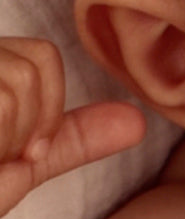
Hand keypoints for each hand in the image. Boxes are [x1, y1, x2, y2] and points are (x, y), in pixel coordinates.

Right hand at [0, 37, 146, 214]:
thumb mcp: (23, 165)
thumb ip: (73, 139)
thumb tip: (137, 120)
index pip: (43, 53)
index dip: (48, 105)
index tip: (28, 151)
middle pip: (34, 63)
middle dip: (31, 125)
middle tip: (3, 158)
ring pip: (19, 82)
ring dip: (8, 140)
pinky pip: (3, 101)